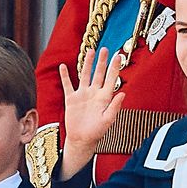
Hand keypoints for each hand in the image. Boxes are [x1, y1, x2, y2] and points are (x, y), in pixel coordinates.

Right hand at [60, 48, 125, 176]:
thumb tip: (123, 93)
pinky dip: (65, 76)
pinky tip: (63, 66)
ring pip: (85, 75)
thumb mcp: (108, 120)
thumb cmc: (97, 131)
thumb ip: (115, 107)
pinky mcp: (71, 99)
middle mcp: (94, 93)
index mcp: (105, 97)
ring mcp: (83, 94)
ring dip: (87, 64)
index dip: (114, 68)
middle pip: (99, 73)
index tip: (118, 56)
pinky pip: (67, 85)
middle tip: (105, 49)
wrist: (82, 139)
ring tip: (90, 51)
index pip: (111, 79)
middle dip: (102, 61)